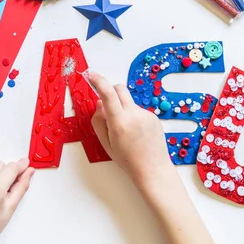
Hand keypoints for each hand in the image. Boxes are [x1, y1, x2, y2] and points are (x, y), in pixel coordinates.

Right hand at [88, 71, 172, 188]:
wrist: (153, 169)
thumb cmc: (127, 160)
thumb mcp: (106, 143)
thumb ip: (99, 121)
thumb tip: (99, 104)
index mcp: (119, 122)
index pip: (107, 93)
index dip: (97, 80)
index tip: (90, 74)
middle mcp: (134, 115)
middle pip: (119, 88)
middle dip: (110, 91)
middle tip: (106, 104)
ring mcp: (146, 114)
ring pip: (128, 101)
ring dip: (122, 107)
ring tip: (125, 130)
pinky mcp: (153, 116)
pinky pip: (137, 109)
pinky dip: (132, 115)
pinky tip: (136, 133)